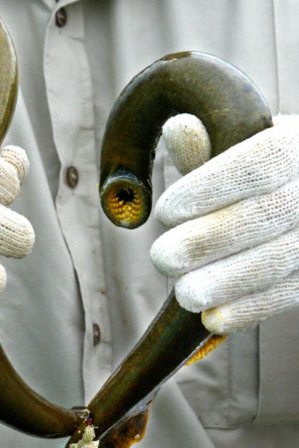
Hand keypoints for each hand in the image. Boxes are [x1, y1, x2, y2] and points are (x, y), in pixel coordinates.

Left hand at [150, 114, 298, 333]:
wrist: (296, 196)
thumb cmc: (255, 170)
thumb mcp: (238, 147)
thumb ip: (208, 146)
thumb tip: (178, 128)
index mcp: (296, 145)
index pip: (260, 163)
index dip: (211, 187)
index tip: (166, 211)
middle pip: (269, 216)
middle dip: (210, 240)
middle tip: (162, 257)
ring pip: (281, 260)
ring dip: (228, 282)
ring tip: (183, 294)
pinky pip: (290, 294)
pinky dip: (251, 309)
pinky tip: (213, 319)